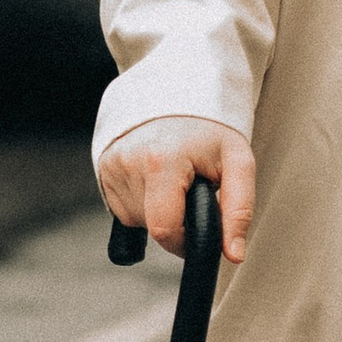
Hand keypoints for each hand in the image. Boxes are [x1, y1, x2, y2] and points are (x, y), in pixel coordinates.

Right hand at [96, 114, 256, 264]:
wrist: (178, 86)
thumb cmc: (211, 127)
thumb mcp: (237, 162)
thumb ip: (238, 210)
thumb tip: (234, 255)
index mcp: (162, 161)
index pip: (165, 229)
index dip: (182, 242)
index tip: (196, 232)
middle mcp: (130, 162)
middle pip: (152, 225)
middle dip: (175, 220)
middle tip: (190, 190)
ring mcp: (112, 164)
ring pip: (137, 218)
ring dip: (158, 210)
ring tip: (174, 178)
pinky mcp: (103, 166)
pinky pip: (123, 206)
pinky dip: (142, 201)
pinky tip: (155, 178)